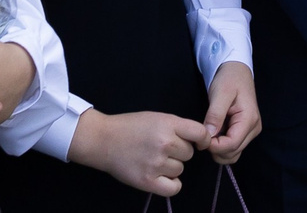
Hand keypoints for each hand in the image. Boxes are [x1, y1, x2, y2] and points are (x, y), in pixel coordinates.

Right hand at [69, 107, 205, 197]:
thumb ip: (178, 127)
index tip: (198, 143)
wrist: (104, 140)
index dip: (202, 139)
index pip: (200, 133)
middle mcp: (165, 143)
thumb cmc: (131, 127)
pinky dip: (170, 184)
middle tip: (161, 148)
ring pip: (180, 170)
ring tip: (154, 159)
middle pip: (189, 154)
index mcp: (168, 124)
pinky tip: (161, 176)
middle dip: (179, 152)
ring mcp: (156, 163)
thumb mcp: (157, 117)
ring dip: (171, 167)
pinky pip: (174, 187)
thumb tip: (199, 140)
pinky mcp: (148, 181)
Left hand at [201, 61, 261, 162]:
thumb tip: (208, 136)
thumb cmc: (229, 78)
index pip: (231, 145)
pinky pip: (232, 147)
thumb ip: (215, 115)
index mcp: (249, 119)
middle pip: (233, 153)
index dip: (214, 146)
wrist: (236, 70)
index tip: (201, 139)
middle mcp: (253, 129)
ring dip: (218, 150)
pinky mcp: (245, 132)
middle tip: (202, 135)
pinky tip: (214, 133)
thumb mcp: (220, 92)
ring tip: (208, 134)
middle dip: (215, 149)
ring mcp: (250, 131)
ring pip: (233, 154)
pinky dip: (221, 146)